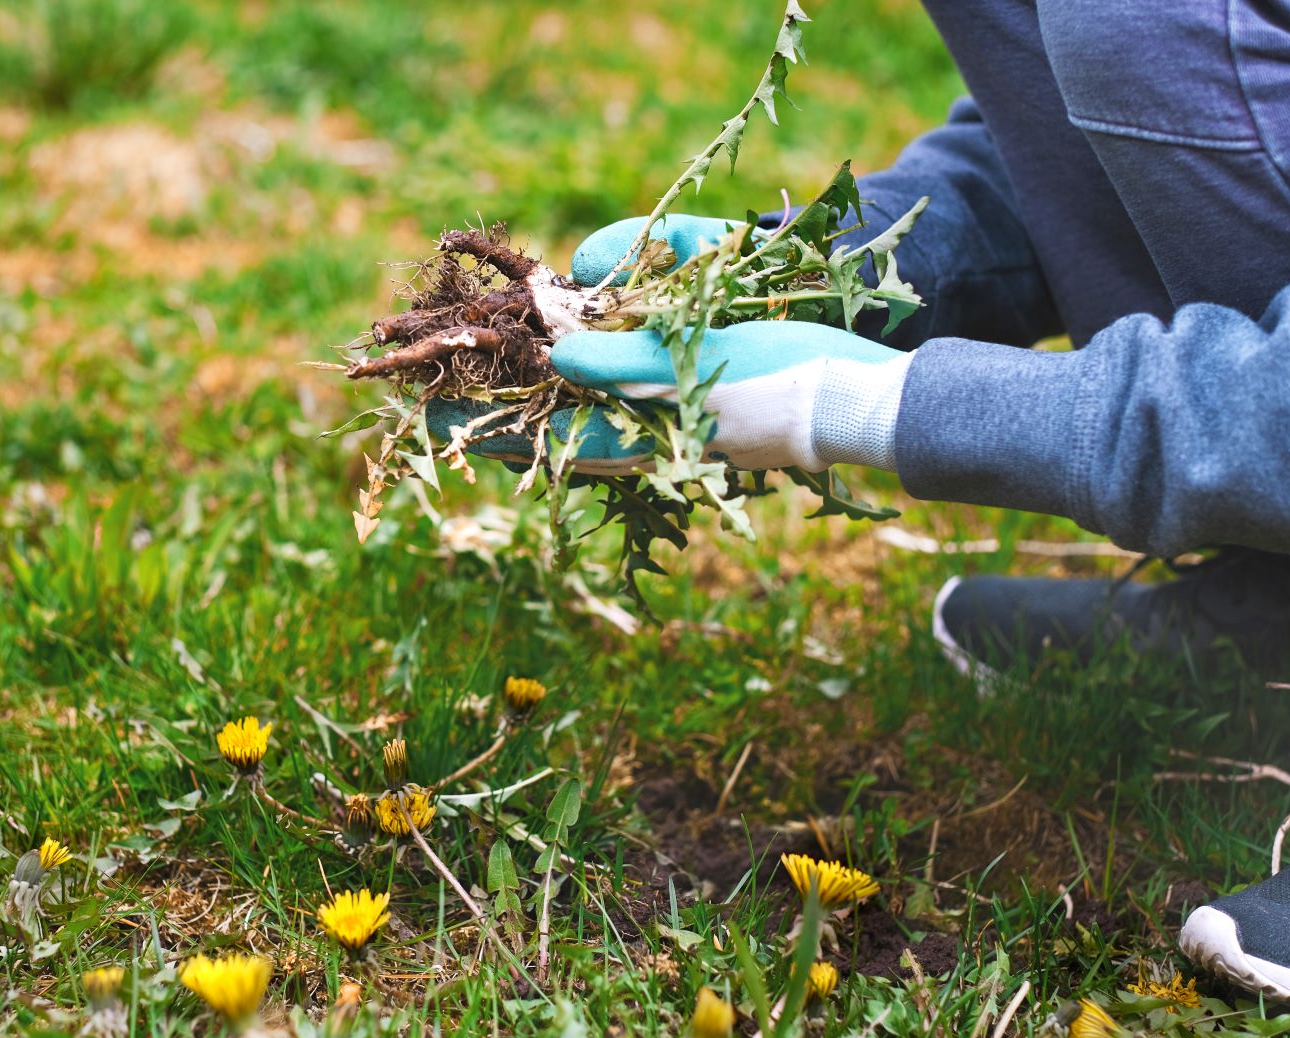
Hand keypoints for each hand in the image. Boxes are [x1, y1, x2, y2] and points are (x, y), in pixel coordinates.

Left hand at [425, 215, 908, 475]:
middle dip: (498, 402)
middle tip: (439, 385)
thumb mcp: (698, 366)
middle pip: (549, 419)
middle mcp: (639, 428)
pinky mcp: (688, 391)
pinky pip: (620, 386)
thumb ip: (625, 363)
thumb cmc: (781, 383)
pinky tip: (565, 354)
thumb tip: (559, 352)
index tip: (432, 406)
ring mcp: (662, 413)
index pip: (541, 432)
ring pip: (580, 403)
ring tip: (486, 369)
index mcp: (637, 434)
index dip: (486, 421)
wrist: (857, 398)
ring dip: (535, 386)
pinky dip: (587, 369)